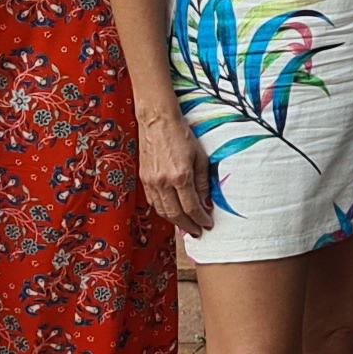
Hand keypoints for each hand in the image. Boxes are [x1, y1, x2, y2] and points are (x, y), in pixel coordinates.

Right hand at [134, 103, 216, 233]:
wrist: (158, 121)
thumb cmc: (183, 135)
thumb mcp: (201, 157)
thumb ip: (203, 183)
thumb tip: (206, 204)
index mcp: (181, 176)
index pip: (192, 208)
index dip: (201, 220)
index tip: (208, 225)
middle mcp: (164, 182)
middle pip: (176, 214)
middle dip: (188, 226)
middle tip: (198, 232)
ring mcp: (151, 182)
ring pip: (162, 211)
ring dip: (175, 222)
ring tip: (186, 226)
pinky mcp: (143, 179)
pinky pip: (153, 202)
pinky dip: (163, 211)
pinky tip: (172, 213)